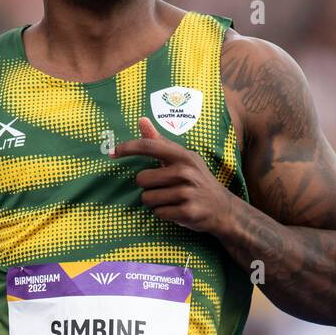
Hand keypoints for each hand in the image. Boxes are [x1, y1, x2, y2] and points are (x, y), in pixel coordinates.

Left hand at [112, 117, 232, 233]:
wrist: (224, 209)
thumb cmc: (198, 180)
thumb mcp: (183, 158)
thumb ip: (160, 142)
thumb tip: (141, 120)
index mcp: (183, 155)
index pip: (149, 146)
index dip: (128, 148)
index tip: (112, 152)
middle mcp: (185, 172)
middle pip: (142, 179)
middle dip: (147, 187)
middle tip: (164, 188)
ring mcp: (187, 192)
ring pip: (148, 199)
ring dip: (155, 202)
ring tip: (171, 200)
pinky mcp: (187, 211)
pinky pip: (159, 213)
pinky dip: (164, 214)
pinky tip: (177, 210)